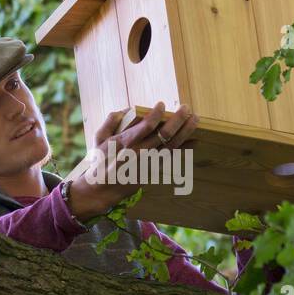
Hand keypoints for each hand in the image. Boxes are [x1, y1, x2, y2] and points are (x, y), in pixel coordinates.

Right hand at [67, 101, 199, 219]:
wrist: (102, 190)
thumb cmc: (100, 162)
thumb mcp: (99, 138)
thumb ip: (111, 120)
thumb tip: (127, 109)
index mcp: (126, 141)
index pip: (148, 125)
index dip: (157, 113)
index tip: (162, 104)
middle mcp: (141, 151)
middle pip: (165, 134)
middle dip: (179, 119)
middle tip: (187, 108)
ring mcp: (149, 162)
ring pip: (172, 145)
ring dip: (186, 132)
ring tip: (195, 120)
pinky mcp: (153, 170)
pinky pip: (172, 158)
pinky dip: (185, 149)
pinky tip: (195, 141)